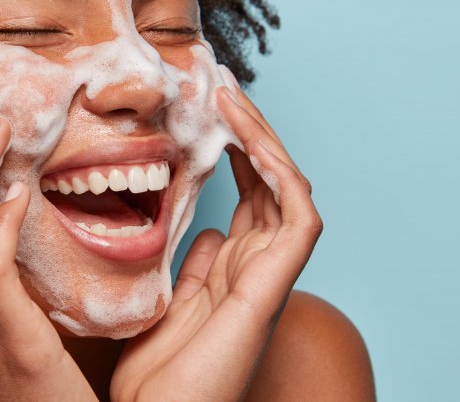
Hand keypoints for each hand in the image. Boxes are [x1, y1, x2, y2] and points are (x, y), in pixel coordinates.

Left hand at [111, 86, 322, 401]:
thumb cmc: (162, 378)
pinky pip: (297, 217)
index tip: (207, 110)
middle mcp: (256, 265)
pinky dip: (280, 174)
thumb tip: (205, 229)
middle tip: (222, 86)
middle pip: (269, 181)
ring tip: (231, 97)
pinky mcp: (271, 286)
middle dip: (251, 130)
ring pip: (287, 188)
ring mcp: (267, 274)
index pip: (248, 193)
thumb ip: (194, 268)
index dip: (235, 149)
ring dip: (263, 138)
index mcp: (232, 268)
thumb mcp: (169, 305)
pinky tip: (250, 141)